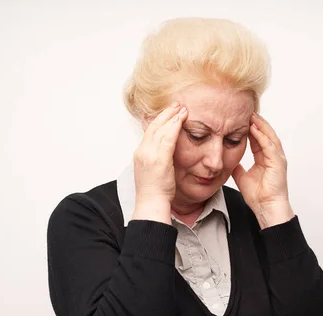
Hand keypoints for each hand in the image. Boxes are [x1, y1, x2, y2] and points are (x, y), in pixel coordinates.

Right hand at [131, 102, 186, 223]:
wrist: (151, 203)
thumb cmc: (155, 191)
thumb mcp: (154, 171)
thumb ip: (158, 158)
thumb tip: (165, 153)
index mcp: (141, 154)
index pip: (150, 131)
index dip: (160, 120)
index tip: (169, 112)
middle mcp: (143, 151)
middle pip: (154, 126)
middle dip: (166, 114)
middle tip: (176, 104)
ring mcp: (150, 155)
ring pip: (161, 130)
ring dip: (172, 117)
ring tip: (181, 108)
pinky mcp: (159, 160)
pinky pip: (167, 139)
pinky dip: (174, 127)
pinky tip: (181, 120)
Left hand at [232, 113, 294, 228]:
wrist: (266, 207)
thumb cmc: (258, 196)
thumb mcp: (241, 177)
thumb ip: (237, 167)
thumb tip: (227, 159)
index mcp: (265, 158)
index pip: (258, 138)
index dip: (250, 128)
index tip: (241, 119)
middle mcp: (273, 156)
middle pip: (265, 134)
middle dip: (257, 122)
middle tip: (247, 110)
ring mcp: (277, 158)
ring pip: (269, 136)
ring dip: (260, 125)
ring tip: (251, 115)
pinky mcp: (278, 162)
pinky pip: (269, 145)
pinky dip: (262, 136)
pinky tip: (254, 128)